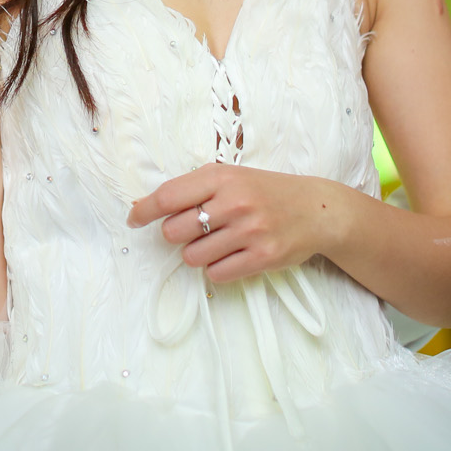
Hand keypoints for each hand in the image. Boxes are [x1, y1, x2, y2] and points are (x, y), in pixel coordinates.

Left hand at [127, 164, 345, 283]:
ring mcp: (249, 232)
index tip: (133, 219)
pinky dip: (216, 268)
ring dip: (197, 253)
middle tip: (196, 229)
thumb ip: (192, 189)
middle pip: (174, 231)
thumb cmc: (265, 191)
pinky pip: (216, 274)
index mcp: (222, 177)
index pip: (168, 196)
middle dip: (177, 234)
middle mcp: (234, 203)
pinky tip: (231, 255)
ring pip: (192, 256)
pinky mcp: (262, 258)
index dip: (144, 210)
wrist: (317, 210)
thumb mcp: (230, 177)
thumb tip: (143, 207)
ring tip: (218, 242)